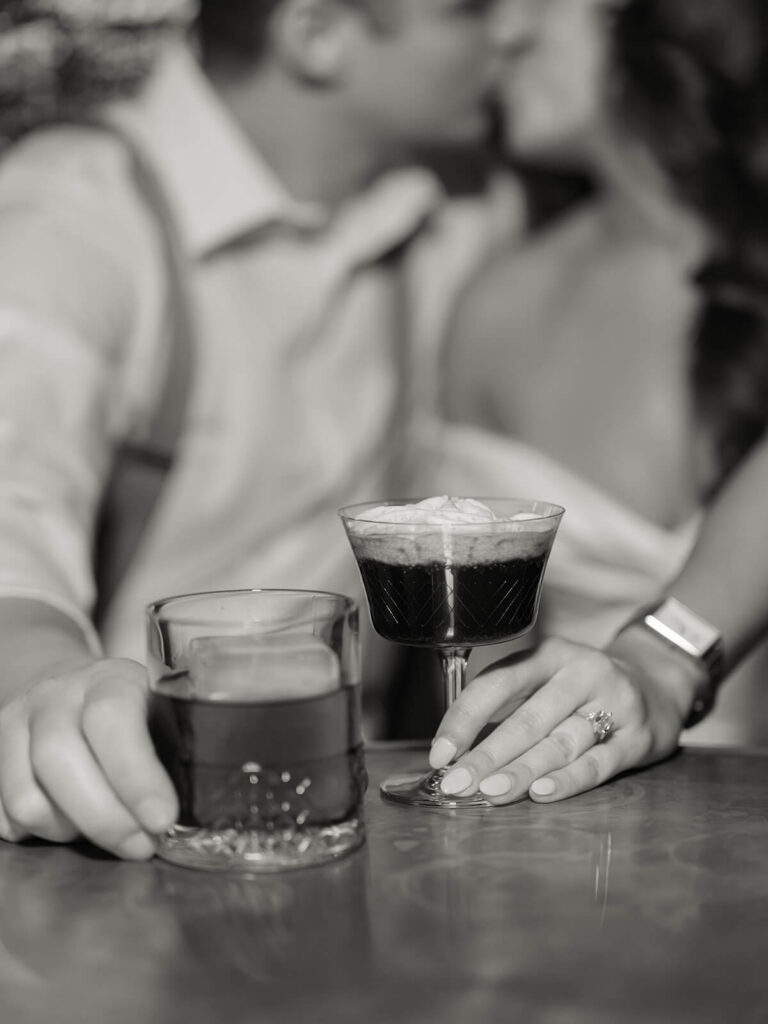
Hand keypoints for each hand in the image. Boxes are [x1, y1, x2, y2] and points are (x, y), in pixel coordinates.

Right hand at [0, 659, 177, 858]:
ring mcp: (14, 725)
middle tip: (140, 846)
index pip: (112, 719)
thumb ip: (173, 752)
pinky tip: (68, 821)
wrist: (70, 693)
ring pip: (27, 798)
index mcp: (108, 680)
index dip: (135, 775)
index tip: (162, 818)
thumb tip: (185, 815)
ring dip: (69, 831)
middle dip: (105, 819)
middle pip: (60, 760)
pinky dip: (37, 834)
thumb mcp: (161, 716)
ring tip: (103, 829)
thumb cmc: (132, 717)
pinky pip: (2, 818)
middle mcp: (54, 696)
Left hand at [428, 633, 694, 803]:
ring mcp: (614, 704)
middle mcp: (581, 673)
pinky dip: (567, 780)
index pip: (498, 683)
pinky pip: (597, 763)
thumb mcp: (548, 679)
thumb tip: (454, 751)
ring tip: (490, 792)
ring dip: (521, 771)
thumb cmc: (584, 690)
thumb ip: (509, 705)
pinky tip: (540, 794)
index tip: (440, 753)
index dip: (465, 718)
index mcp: (549, 655)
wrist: (659, 687)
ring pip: (559, 742)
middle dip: (487, 755)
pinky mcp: (638, 738)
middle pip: (527, 718)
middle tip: (456, 784)